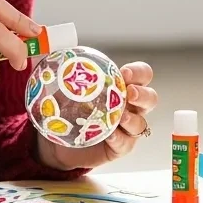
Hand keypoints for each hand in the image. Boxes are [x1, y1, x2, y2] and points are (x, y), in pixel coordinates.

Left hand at [38, 62, 158, 169]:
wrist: (57, 142)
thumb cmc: (67, 110)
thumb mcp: (66, 87)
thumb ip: (66, 71)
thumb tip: (51, 53)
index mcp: (123, 87)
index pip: (142, 75)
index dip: (139, 72)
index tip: (125, 72)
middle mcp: (130, 107)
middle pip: (150, 98)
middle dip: (143, 95)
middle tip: (129, 93)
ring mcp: (127, 129)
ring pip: (141, 123)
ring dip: (133, 119)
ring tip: (120, 117)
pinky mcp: (119, 148)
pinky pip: (126, 144)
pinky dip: (120, 139)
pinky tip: (111, 136)